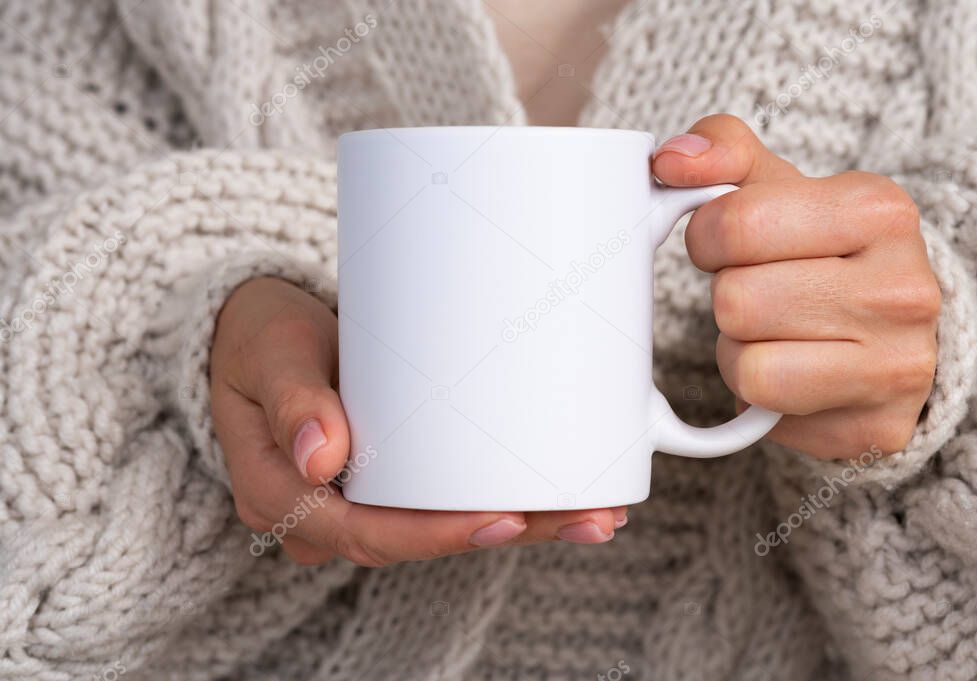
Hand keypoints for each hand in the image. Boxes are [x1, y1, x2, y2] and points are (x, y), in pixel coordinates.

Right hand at [210, 277, 625, 565]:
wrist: (259, 334)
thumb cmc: (260, 337)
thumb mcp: (269, 354)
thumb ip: (292, 400)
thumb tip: (323, 457)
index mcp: (283, 496)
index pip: (368, 533)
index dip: (439, 535)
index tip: (506, 520)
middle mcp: (325, 514)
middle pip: (421, 539)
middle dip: (508, 532)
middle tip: (590, 519)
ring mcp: (359, 501)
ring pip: (442, 527)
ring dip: (522, 523)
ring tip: (598, 512)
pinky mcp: (389, 481)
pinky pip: (445, 502)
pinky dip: (503, 498)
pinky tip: (561, 495)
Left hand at [652, 115, 940, 458]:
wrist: (889, 333)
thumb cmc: (819, 252)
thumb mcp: (778, 186)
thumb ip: (722, 151)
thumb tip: (670, 160)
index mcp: (879, 210)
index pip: (735, 224)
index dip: (707, 238)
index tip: (729, 245)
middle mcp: (903, 289)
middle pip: (736, 301)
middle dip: (729, 299)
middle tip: (763, 294)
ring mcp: (897, 365)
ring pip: (746, 364)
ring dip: (739, 350)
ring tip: (777, 334)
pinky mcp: (874, 427)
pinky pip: (763, 410)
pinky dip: (757, 394)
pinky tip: (791, 374)